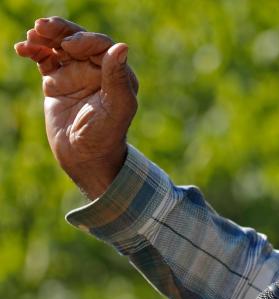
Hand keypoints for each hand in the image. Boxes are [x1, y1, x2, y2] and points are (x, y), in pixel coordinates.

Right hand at [14, 17, 138, 198]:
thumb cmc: (106, 135)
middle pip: (78, 40)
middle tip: (42, 26)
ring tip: (32, 35)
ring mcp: (76, 74)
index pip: (101, 46)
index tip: (68, 46)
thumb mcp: (116, 107)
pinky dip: (34, 51)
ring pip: (59, 46)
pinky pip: (44, 59)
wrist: (84, 157)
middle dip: (61, 31)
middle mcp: (97, 70)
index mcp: (117, 74)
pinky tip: (23, 49)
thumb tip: (122, 46)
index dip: (84, 40)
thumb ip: (117, 78)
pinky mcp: (57, 81)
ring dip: (45, 37)